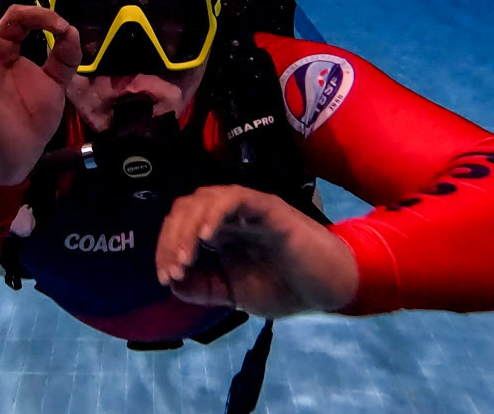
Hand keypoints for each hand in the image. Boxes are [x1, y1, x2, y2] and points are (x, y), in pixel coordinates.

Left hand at [155, 185, 358, 317]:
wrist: (328, 290)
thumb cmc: (287, 288)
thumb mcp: (235, 294)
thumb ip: (204, 288)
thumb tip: (172, 282)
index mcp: (221, 232)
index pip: (181, 225)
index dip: (165, 247)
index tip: (165, 278)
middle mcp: (230, 216)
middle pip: (186, 208)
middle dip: (171, 238)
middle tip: (173, 270)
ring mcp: (249, 208)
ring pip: (204, 199)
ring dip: (187, 228)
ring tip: (185, 259)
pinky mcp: (268, 207)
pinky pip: (234, 199)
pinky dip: (213, 213)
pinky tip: (206, 238)